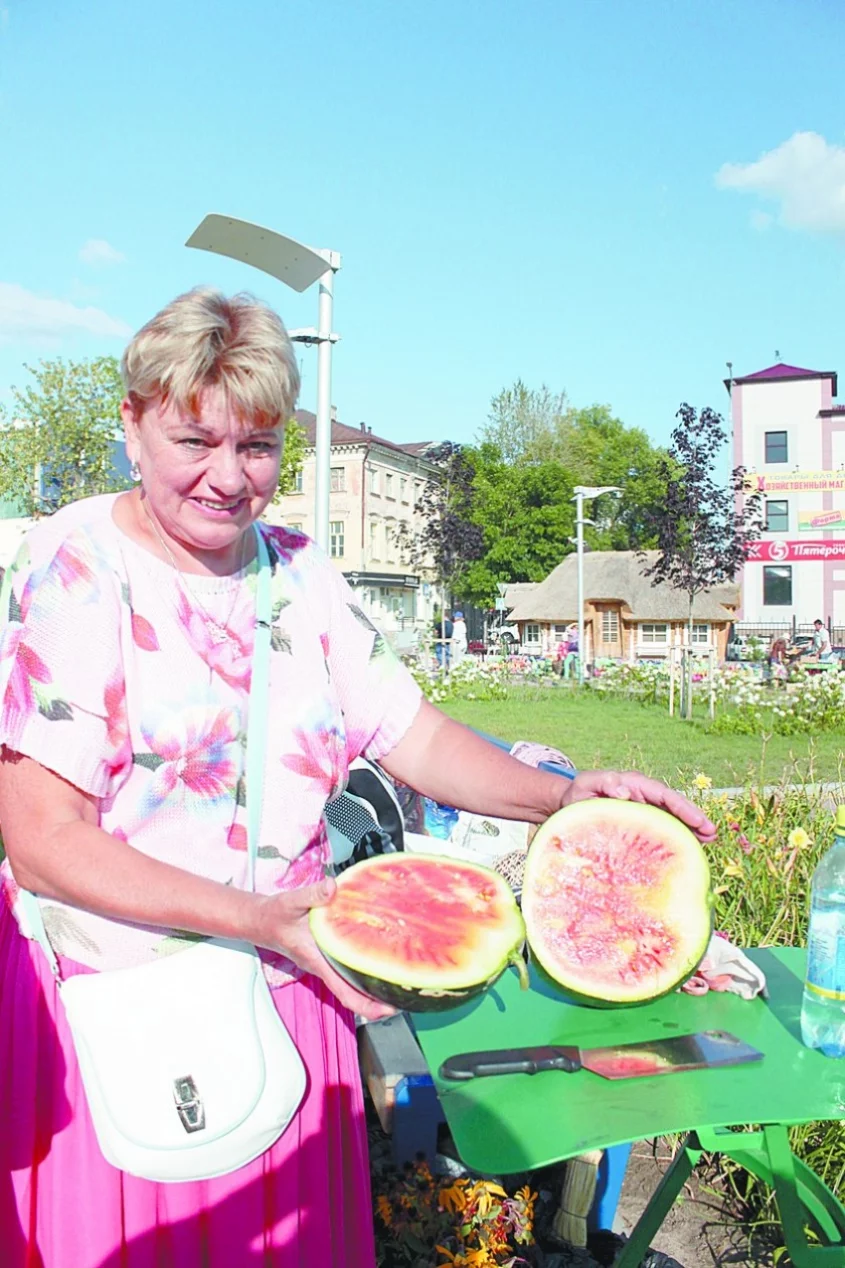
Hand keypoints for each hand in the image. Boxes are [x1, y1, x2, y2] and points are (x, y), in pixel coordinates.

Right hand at [251, 879, 396, 1021]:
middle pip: (355, 993)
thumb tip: (333, 888)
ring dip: (375, 985)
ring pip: (353, 983)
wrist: (261, 920)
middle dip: (380, 999)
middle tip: (408, 994)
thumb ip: (312, 894)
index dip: (367, 1007)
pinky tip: (381, 957)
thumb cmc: (275, 915)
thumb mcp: (291, 901)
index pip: (345, 993)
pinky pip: (349, 969)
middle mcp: (325, 966)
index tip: (389, 1010)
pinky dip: (365, 968)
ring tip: (402, 978)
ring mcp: (326, 963)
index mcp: (318, 960)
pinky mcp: (328, 955)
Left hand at [559, 770, 716, 842]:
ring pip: (671, 818)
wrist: (568, 804)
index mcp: (633, 784)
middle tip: (713, 834)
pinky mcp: (640, 822)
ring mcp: (643, 808)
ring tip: (708, 842)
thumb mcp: (585, 786)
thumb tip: (626, 791)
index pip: (663, 794)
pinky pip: (661, 828)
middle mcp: (642, 795)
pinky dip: (676, 836)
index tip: (698, 821)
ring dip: (690, 829)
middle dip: (694, 818)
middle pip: (673, 806)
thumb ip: (603, 784)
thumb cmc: (576, 795)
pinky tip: (689, 849)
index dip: (682, 807)